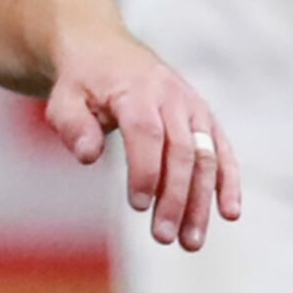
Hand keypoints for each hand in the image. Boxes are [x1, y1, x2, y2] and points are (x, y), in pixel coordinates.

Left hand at [42, 24, 241, 249]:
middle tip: (163, 236)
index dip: (146, 170)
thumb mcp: (63, 98)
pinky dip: (228, 181)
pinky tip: (229, 213)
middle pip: (181, 151)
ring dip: (201, 201)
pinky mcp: (203, 118)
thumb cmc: (81, 82)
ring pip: (205, 156)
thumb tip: (88, 156)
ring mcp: (192, 107)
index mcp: (136, 90)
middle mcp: (172, 97)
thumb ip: (72, 125)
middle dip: (175, 197)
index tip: (138, 206)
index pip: (146, 134)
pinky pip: (221, 151)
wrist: (104, 50)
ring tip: (190, 241)